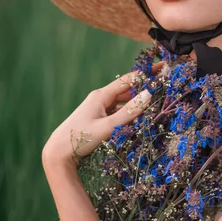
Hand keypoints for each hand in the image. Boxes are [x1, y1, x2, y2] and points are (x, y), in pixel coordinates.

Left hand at [42, 64, 162, 166]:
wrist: (58, 153)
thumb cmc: (80, 138)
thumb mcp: (107, 127)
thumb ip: (129, 112)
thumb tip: (149, 94)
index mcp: (101, 95)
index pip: (128, 79)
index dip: (146, 73)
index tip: (162, 67)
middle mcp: (100, 99)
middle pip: (127, 90)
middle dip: (144, 88)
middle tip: (163, 87)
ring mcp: (99, 109)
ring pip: (123, 102)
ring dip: (137, 103)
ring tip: (155, 103)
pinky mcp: (98, 119)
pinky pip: (118, 112)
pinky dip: (129, 114)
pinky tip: (138, 119)